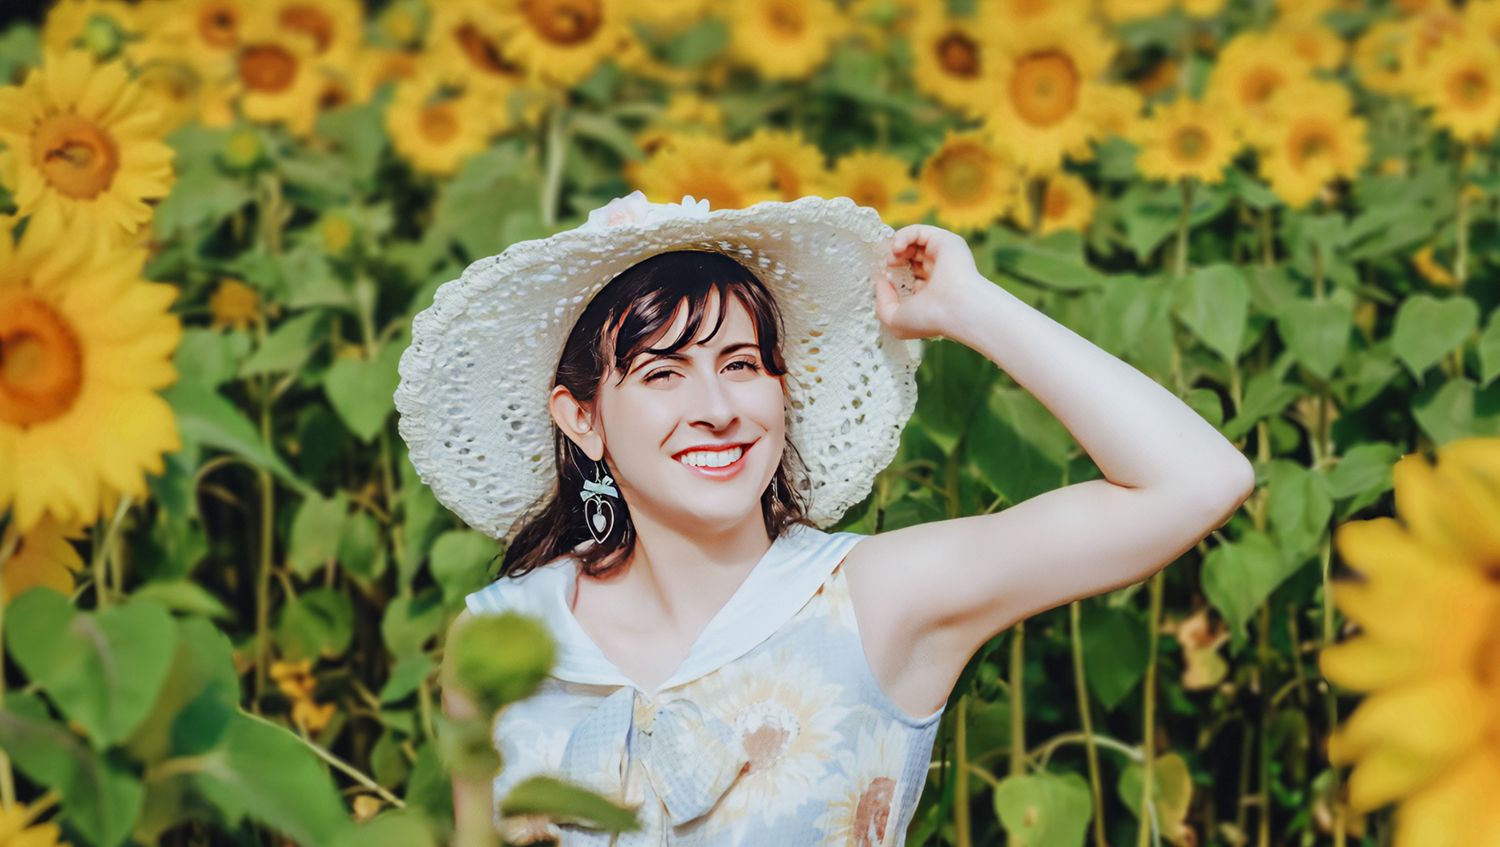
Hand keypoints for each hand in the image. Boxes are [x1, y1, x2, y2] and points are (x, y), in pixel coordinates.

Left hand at [874, 224, 980, 340]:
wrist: (955, 308)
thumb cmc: (928, 318)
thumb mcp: (894, 319)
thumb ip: (882, 301)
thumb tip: (883, 279)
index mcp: (929, 293)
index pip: (908, 277)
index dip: (892, 275)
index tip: (885, 280)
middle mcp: (937, 273)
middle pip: (910, 257)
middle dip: (894, 259)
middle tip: (888, 267)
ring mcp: (942, 256)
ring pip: (914, 242)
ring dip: (896, 248)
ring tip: (892, 259)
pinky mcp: (944, 241)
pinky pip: (918, 231)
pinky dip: (903, 236)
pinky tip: (897, 249)